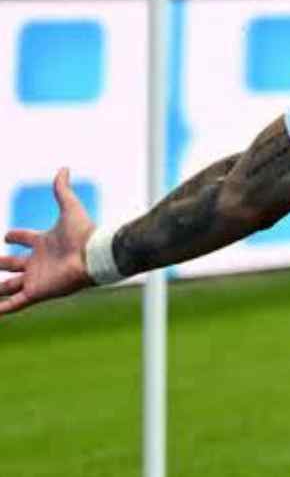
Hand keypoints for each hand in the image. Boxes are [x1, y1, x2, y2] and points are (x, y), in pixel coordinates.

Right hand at [0, 168, 96, 315]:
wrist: (94, 255)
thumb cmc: (84, 233)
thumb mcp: (69, 207)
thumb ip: (63, 189)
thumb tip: (64, 168)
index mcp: (44, 242)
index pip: (25, 238)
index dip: (15, 235)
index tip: (6, 234)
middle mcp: (38, 261)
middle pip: (13, 264)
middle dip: (1, 263)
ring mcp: (36, 278)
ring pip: (9, 285)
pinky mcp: (36, 291)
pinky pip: (15, 303)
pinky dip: (3, 308)